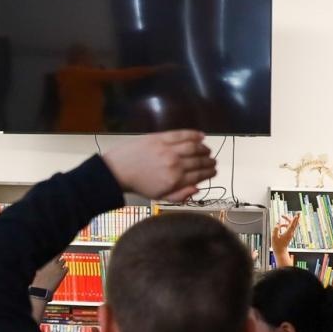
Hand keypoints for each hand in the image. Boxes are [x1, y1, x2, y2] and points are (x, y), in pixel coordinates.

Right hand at [32, 256, 68, 294]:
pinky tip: (62, 273)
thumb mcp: (38, 272)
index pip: (53, 254)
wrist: (41, 290)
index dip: (54, 255)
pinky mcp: (62, 273)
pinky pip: (67, 268)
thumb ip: (43, 267)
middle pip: (59, 255)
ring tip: (59, 268)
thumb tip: (44, 266)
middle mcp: (51, 263)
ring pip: (64, 260)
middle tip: (58, 262)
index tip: (55, 257)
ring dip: (62, 263)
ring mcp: (57, 267)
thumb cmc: (38, 283)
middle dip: (59, 258)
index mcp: (45, 262)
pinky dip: (65, 269)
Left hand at [101, 130, 216, 202]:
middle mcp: (175, 164)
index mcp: (175, 180)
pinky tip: (201, 136)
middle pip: (199, 161)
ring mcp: (168, 149)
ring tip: (207, 150)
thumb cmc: (139, 185)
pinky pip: (181, 134)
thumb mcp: (159, 197)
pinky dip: (194, 134)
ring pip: (194, 146)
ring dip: (204, 148)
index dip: (209, 173)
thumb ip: (180, 195)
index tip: (214, 171)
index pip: (199, 175)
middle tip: (213, 161)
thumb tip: (198, 188)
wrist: (118, 170)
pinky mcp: (160, 138)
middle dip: (209, 161)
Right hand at [271, 213, 299, 251]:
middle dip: (293, 217)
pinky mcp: (289, 234)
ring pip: (292, 224)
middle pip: (294, 223)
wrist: (280, 251)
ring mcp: (291, 234)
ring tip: (282, 217)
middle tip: (293, 213)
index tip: (297, 214)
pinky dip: (286, 224)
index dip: (295, 218)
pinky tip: (281, 225)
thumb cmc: (277, 245)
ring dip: (288, 220)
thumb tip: (278, 223)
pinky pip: (289, 227)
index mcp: (288, 233)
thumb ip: (276, 229)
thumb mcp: (274, 236)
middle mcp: (291, 233)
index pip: (292, 224)